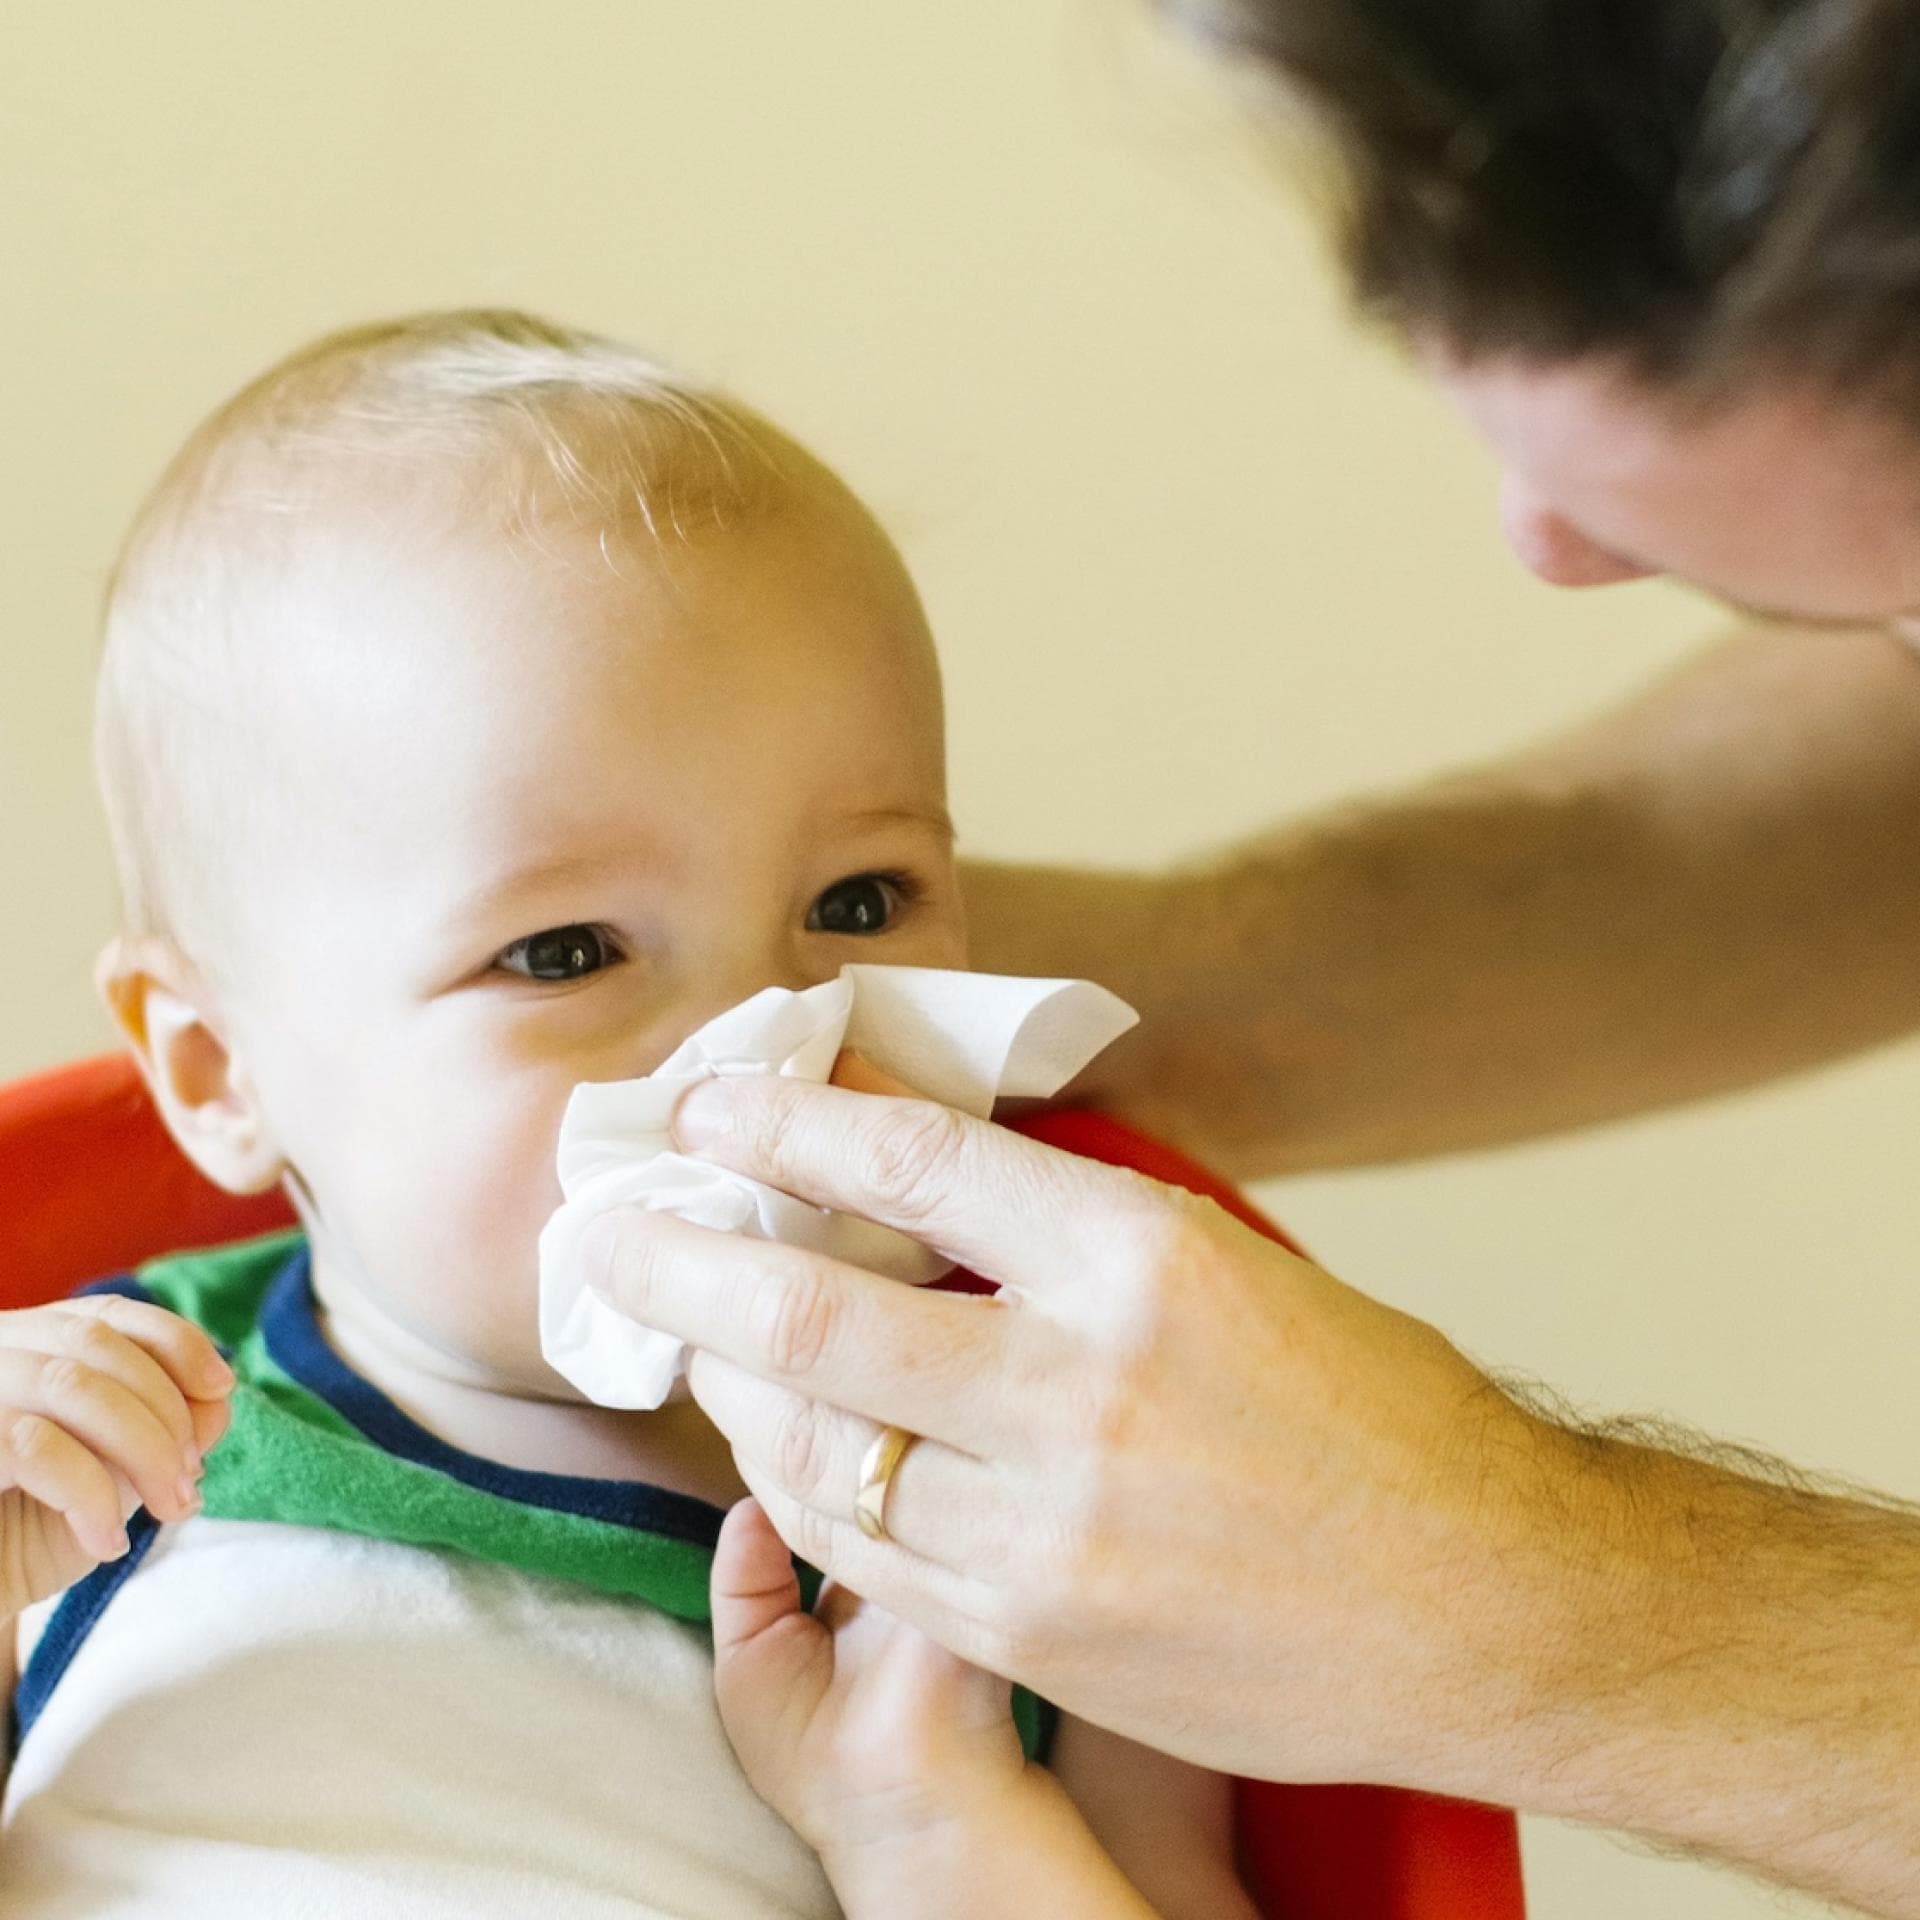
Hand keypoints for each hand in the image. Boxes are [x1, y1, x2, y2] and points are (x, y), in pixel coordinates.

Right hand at [0, 1295, 233, 1617]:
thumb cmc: (28, 1536)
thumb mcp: (112, 1476)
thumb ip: (166, 1429)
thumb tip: (218, 1399)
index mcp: (24, 1347)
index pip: (106, 1316)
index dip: (174, 1341)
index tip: (222, 1387)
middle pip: (96, 1346)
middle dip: (164, 1410)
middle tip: (188, 1480)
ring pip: (71, 1387)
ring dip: (142, 1450)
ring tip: (167, 1509)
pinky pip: (35, 1448)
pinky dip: (90, 1495)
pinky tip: (107, 1542)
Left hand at [587, 1066, 1562, 1795]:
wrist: (1487, 1604)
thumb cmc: (1374, 1414)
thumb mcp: (1232, 1265)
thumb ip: (1066, 1231)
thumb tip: (911, 1180)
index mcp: (1144, 1262)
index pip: (916, 1159)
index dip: (792, 1119)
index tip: (714, 1102)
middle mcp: (1084, 1390)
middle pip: (819, 1309)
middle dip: (686, 1258)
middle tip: (609, 1226)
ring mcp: (1050, 1530)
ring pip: (813, 1445)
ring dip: (726, 1381)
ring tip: (687, 1335)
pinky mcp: (1037, 1639)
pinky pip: (860, 1555)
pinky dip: (796, 1488)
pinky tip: (774, 1445)